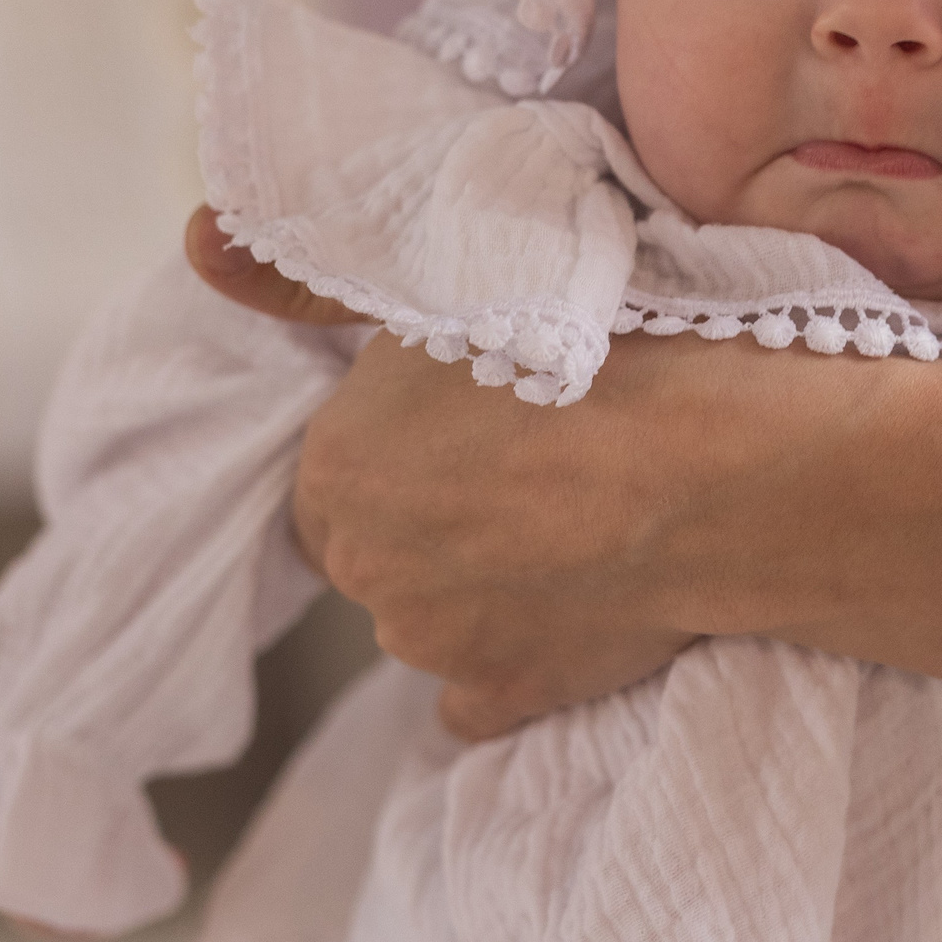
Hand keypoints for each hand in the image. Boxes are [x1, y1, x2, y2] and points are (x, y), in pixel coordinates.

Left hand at [185, 209, 941, 739]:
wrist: (749, 458)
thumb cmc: (618, 343)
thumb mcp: (462, 273)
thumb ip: (320, 276)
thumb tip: (192, 242)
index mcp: (338, 468)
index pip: (349, 462)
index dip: (423, 429)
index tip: (498, 398)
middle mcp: (367, 572)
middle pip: (390, 538)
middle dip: (452, 503)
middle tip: (555, 445)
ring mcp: (441, 647)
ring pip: (443, 606)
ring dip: (495, 570)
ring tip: (596, 508)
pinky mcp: (516, 698)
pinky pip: (493, 683)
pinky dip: (531, 645)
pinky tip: (594, 590)